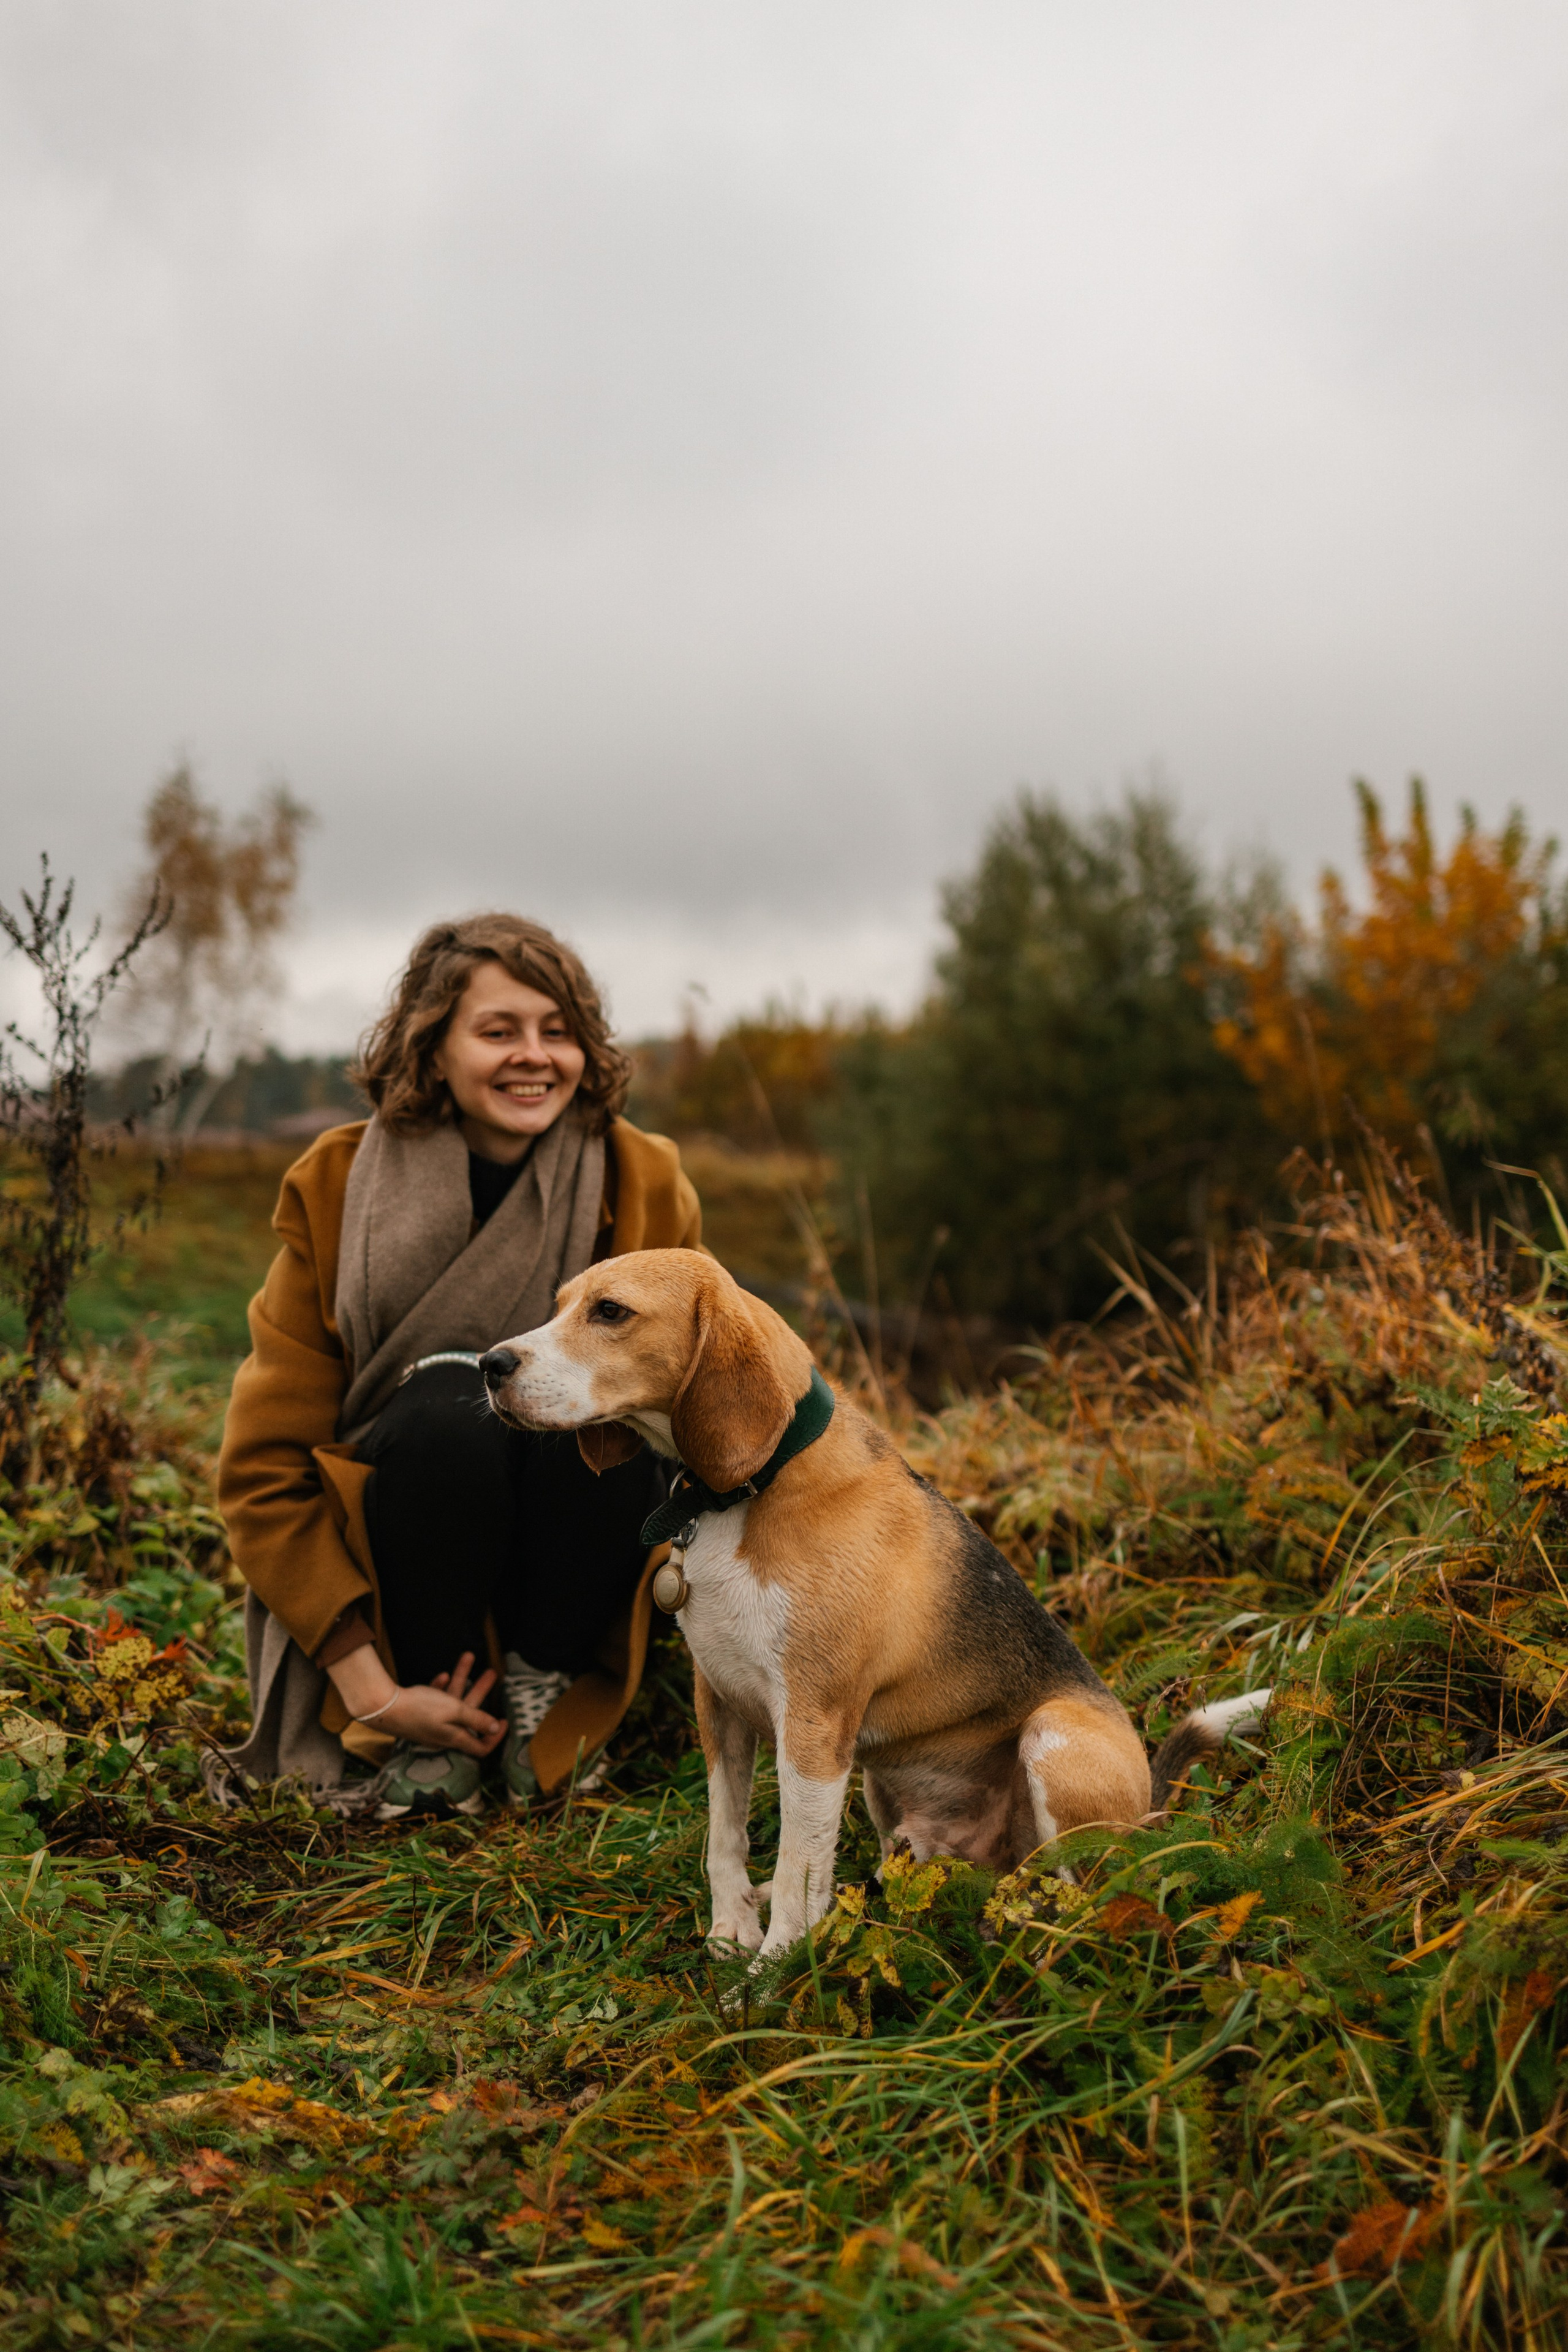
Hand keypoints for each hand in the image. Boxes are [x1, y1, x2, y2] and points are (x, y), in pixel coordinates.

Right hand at [328, 1646, 505, 1756]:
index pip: (480, 1747)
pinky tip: (443, 1675)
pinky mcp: (418, 1713)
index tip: (505, 1721)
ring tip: (468, 1655)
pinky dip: (440, 1688)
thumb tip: (495, 1729)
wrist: (381, 1706)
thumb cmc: (419, 1709)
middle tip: (492, 1672)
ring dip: (462, 1679)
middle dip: (481, 1691)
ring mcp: (430, 1723)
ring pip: (452, 1701)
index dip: (495, 1737)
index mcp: (454, 1737)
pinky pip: (434, 1700)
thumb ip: (476, 1719)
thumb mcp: (454, 1711)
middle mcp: (444, 1733)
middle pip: (469, 1715)